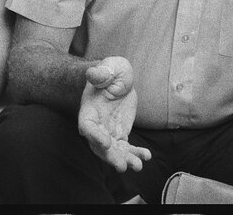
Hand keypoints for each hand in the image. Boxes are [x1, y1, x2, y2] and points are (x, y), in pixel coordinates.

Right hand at [77, 56, 151, 172]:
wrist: (119, 79)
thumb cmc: (111, 71)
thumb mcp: (109, 67)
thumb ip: (101, 72)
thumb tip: (92, 73)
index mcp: (89, 109)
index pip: (87, 126)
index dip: (94, 135)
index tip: (106, 143)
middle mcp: (97, 124)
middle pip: (99, 145)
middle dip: (110, 156)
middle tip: (121, 166)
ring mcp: (108, 131)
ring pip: (113, 151)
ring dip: (124, 159)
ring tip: (137, 166)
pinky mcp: (120, 134)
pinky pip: (126, 148)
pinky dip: (136, 153)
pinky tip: (146, 156)